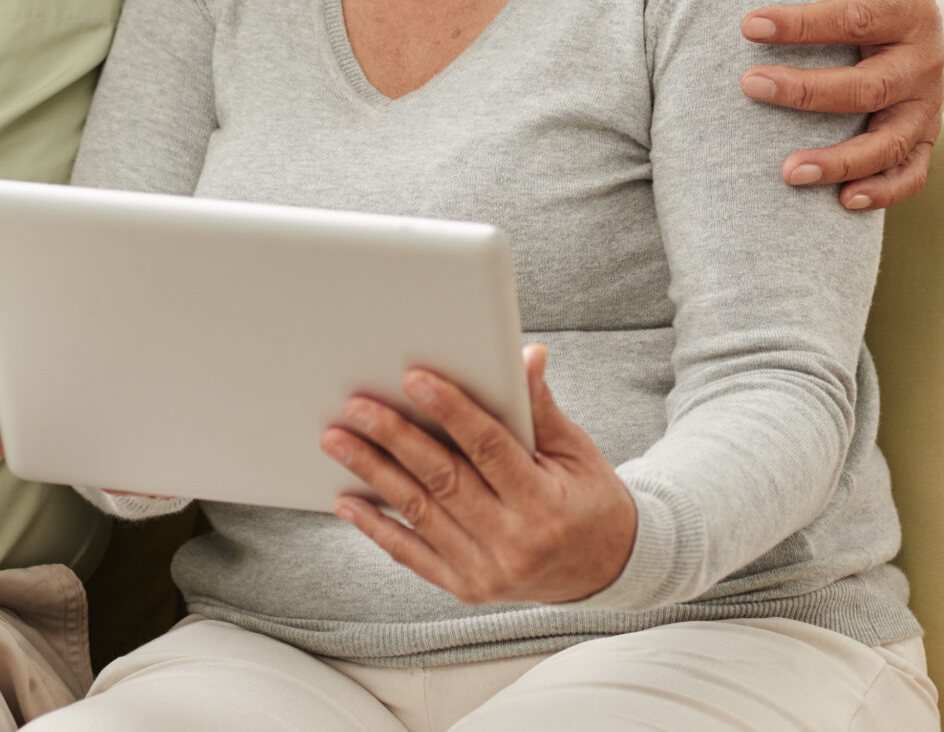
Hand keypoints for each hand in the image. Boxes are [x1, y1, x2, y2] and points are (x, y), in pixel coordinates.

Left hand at [322, 345, 635, 605]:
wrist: (605, 571)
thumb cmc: (590, 500)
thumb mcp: (577, 451)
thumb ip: (543, 409)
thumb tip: (526, 355)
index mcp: (543, 503)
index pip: (489, 448)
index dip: (451, 411)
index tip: (415, 380)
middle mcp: (512, 542)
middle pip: (443, 480)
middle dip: (395, 439)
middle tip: (357, 406)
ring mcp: (486, 571)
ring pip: (419, 514)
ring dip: (373, 475)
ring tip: (338, 441)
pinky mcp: (466, 588)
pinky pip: (412, 555)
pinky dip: (377, 528)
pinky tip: (347, 501)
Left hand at [740, 0, 943, 210]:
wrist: (901, 8)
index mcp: (910, 6)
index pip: (856, 18)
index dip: (802, 23)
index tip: (748, 25)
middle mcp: (925, 60)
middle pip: (869, 85)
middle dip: (807, 91)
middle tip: (750, 85)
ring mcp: (926, 104)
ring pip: (890, 143)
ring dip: (840, 160)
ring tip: (787, 171)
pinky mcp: (923, 137)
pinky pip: (911, 174)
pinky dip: (883, 193)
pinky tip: (841, 201)